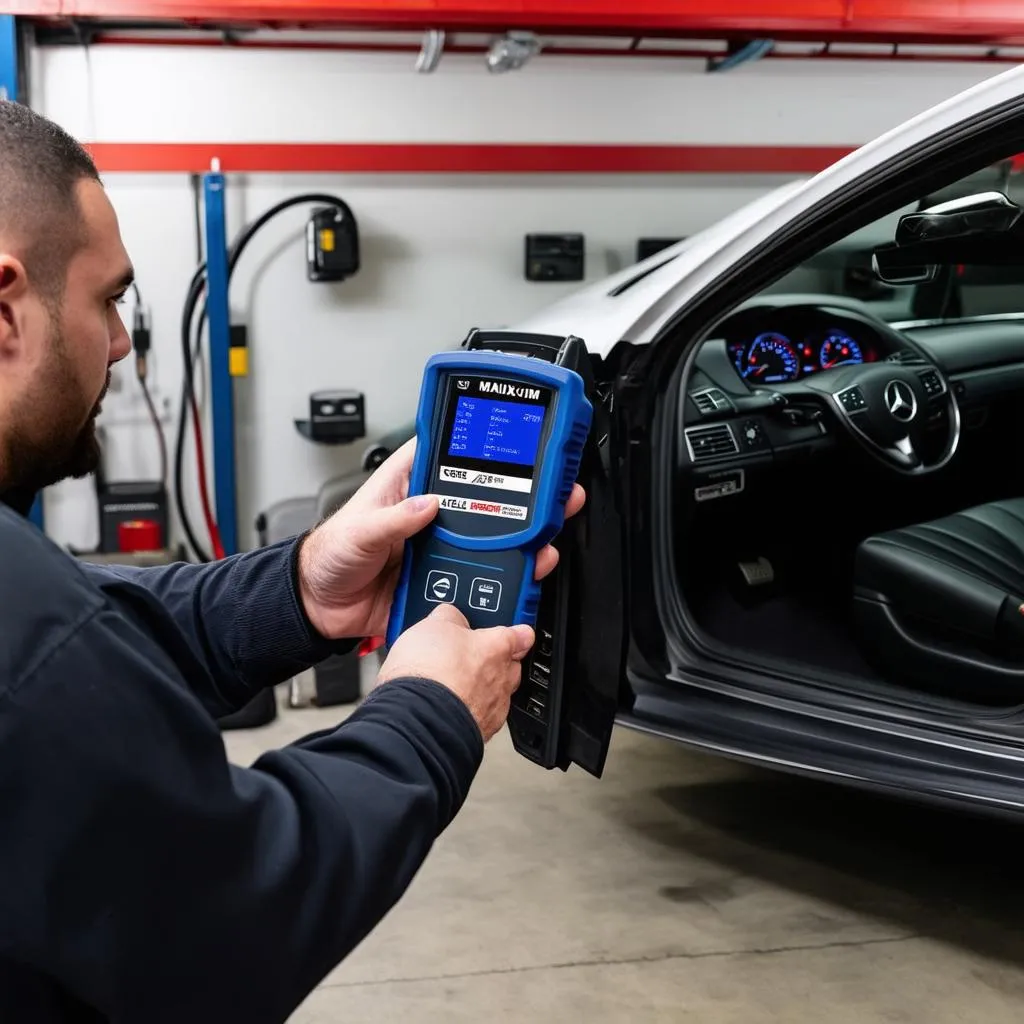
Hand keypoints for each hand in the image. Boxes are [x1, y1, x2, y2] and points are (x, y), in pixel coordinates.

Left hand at [297, 438, 585, 640]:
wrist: (321, 608)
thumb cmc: (330, 556)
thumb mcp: (357, 529)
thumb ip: (393, 518)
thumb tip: (426, 504)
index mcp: (408, 486)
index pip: (450, 455)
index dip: (483, 445)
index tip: (518, 439)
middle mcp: (431, 513)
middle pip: (487, 498)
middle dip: (525, 494)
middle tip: (556, 491)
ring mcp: (441, 547)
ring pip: (491, 538)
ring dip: (521, 539)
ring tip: (547, 538)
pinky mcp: (444, 578)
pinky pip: (480, 577)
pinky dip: (503, 578)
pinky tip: (523, 576)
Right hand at [378, 604, 532, 740]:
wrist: (416, 716)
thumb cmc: (429, 671)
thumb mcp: (432, 625)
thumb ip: (450, 618)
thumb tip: (452, 616)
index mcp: (497, 646)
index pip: (522, 635)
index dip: (517, 632)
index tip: (514, 632)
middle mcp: (502, 678)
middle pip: (509, 666)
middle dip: (492, 662)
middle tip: (466, 657)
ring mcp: (493, 707)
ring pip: (495, 694)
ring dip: (478, 689)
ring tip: (449, 684)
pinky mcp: (480, 732)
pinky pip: (480, 717)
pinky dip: (467, 712)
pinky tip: (445, 706)